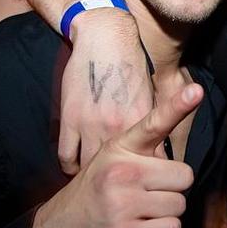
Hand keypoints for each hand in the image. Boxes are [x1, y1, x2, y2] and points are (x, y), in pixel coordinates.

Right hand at [32, 79, 200, 227]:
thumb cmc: (93, 194)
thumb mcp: (110, 161)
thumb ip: (143, 154)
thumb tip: (178, 155)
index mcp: (119, 148)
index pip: (155, 123)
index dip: (177, 106)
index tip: (196, 90)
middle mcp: (121, 171)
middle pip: (184, 176)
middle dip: (172, 189)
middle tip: (148, 195)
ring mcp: (121, 203)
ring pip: (179, 205)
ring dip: (167, 213)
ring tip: (140, 213)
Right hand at [58, 11, 152, 173]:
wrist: (107, 38)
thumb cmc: (132, 66)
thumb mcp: (150, 95)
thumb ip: (151, 126)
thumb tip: (160, 155)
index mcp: (142, 123)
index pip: (150, 164)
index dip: (150, 179)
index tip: (147, 186)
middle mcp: (118, 127)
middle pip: (120, 173)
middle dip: (122, 184)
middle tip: (118, 189)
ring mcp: (91, 124)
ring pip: (90, 169)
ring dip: (93, 176)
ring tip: (97, 182)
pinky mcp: (69, 119)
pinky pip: (66, 158)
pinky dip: (71, 168)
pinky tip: (76, 169)